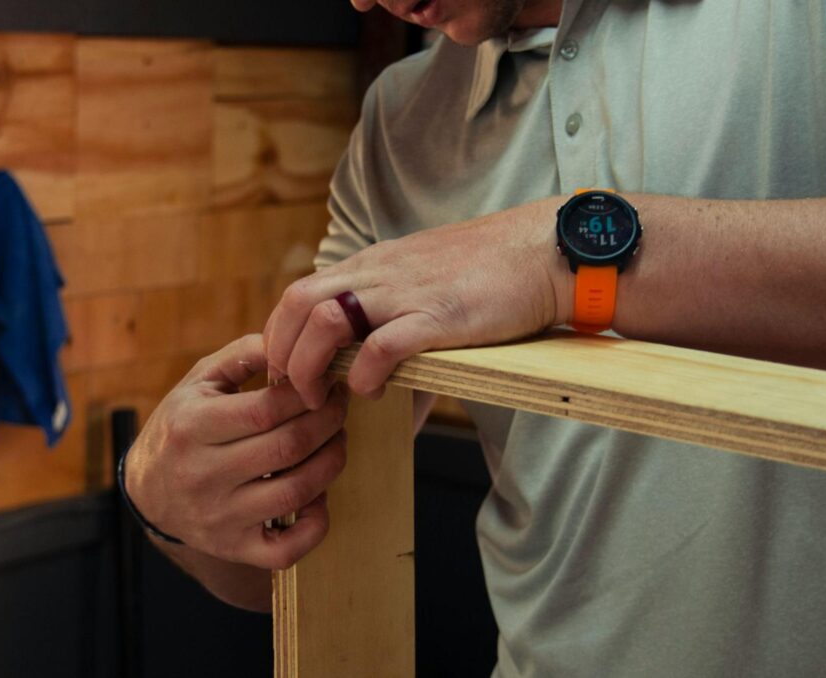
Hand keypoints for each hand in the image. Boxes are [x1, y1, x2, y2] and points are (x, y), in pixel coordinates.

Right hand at [123, 334, 349, 570]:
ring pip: (294, 493)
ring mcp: (219, 516)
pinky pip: (286, 549)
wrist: (148, 491)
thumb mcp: (199, 382)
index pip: (265, 410)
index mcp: (191, 427)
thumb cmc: (183, 425)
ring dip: (330, 464)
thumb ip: (241, 355)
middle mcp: (202, 474)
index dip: (306, 394)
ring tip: (336, 441)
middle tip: (340, 407)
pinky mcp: (234, 547)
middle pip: (286, 448)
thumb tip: (287, 341)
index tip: (327, 382)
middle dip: (327, 423)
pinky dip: (315, 525)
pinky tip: (320, 497)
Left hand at [264, 199, 572, 408]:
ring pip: (324, 321)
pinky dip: (364, 377)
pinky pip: (381, 347)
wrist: (544, 250)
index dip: (280, 337)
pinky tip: (373, 393)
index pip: (298, 294)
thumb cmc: (491, 273)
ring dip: (311, 366)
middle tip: (294, 393)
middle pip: (297, 305)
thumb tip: (392, 389)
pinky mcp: (437, 316)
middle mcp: (377, 274)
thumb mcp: (427, 285)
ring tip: (323, 397)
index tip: (287, 373)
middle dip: (282, 354)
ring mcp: (405, 293)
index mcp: (372, 266)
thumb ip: (399, 324)